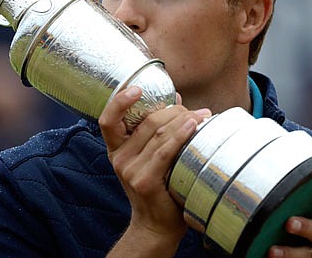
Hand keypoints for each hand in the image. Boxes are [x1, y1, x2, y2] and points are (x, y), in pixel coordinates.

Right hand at [98, 86, 210, 250]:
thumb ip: (159, 129)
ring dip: (185, 120)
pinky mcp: (144, 180)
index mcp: (117, 149)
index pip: (108, 119)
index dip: (120, 101)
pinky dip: (181, 135)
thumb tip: (175, 99)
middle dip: (174, 111)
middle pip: (147, 121)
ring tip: (203, 116)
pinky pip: (165, 150)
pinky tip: (194, 126)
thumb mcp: (152, 156)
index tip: (137, 88)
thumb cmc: (159, 187)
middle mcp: (119, 158)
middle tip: (196, 112)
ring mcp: (129, 170)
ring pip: (159, 132)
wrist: (157, 224)